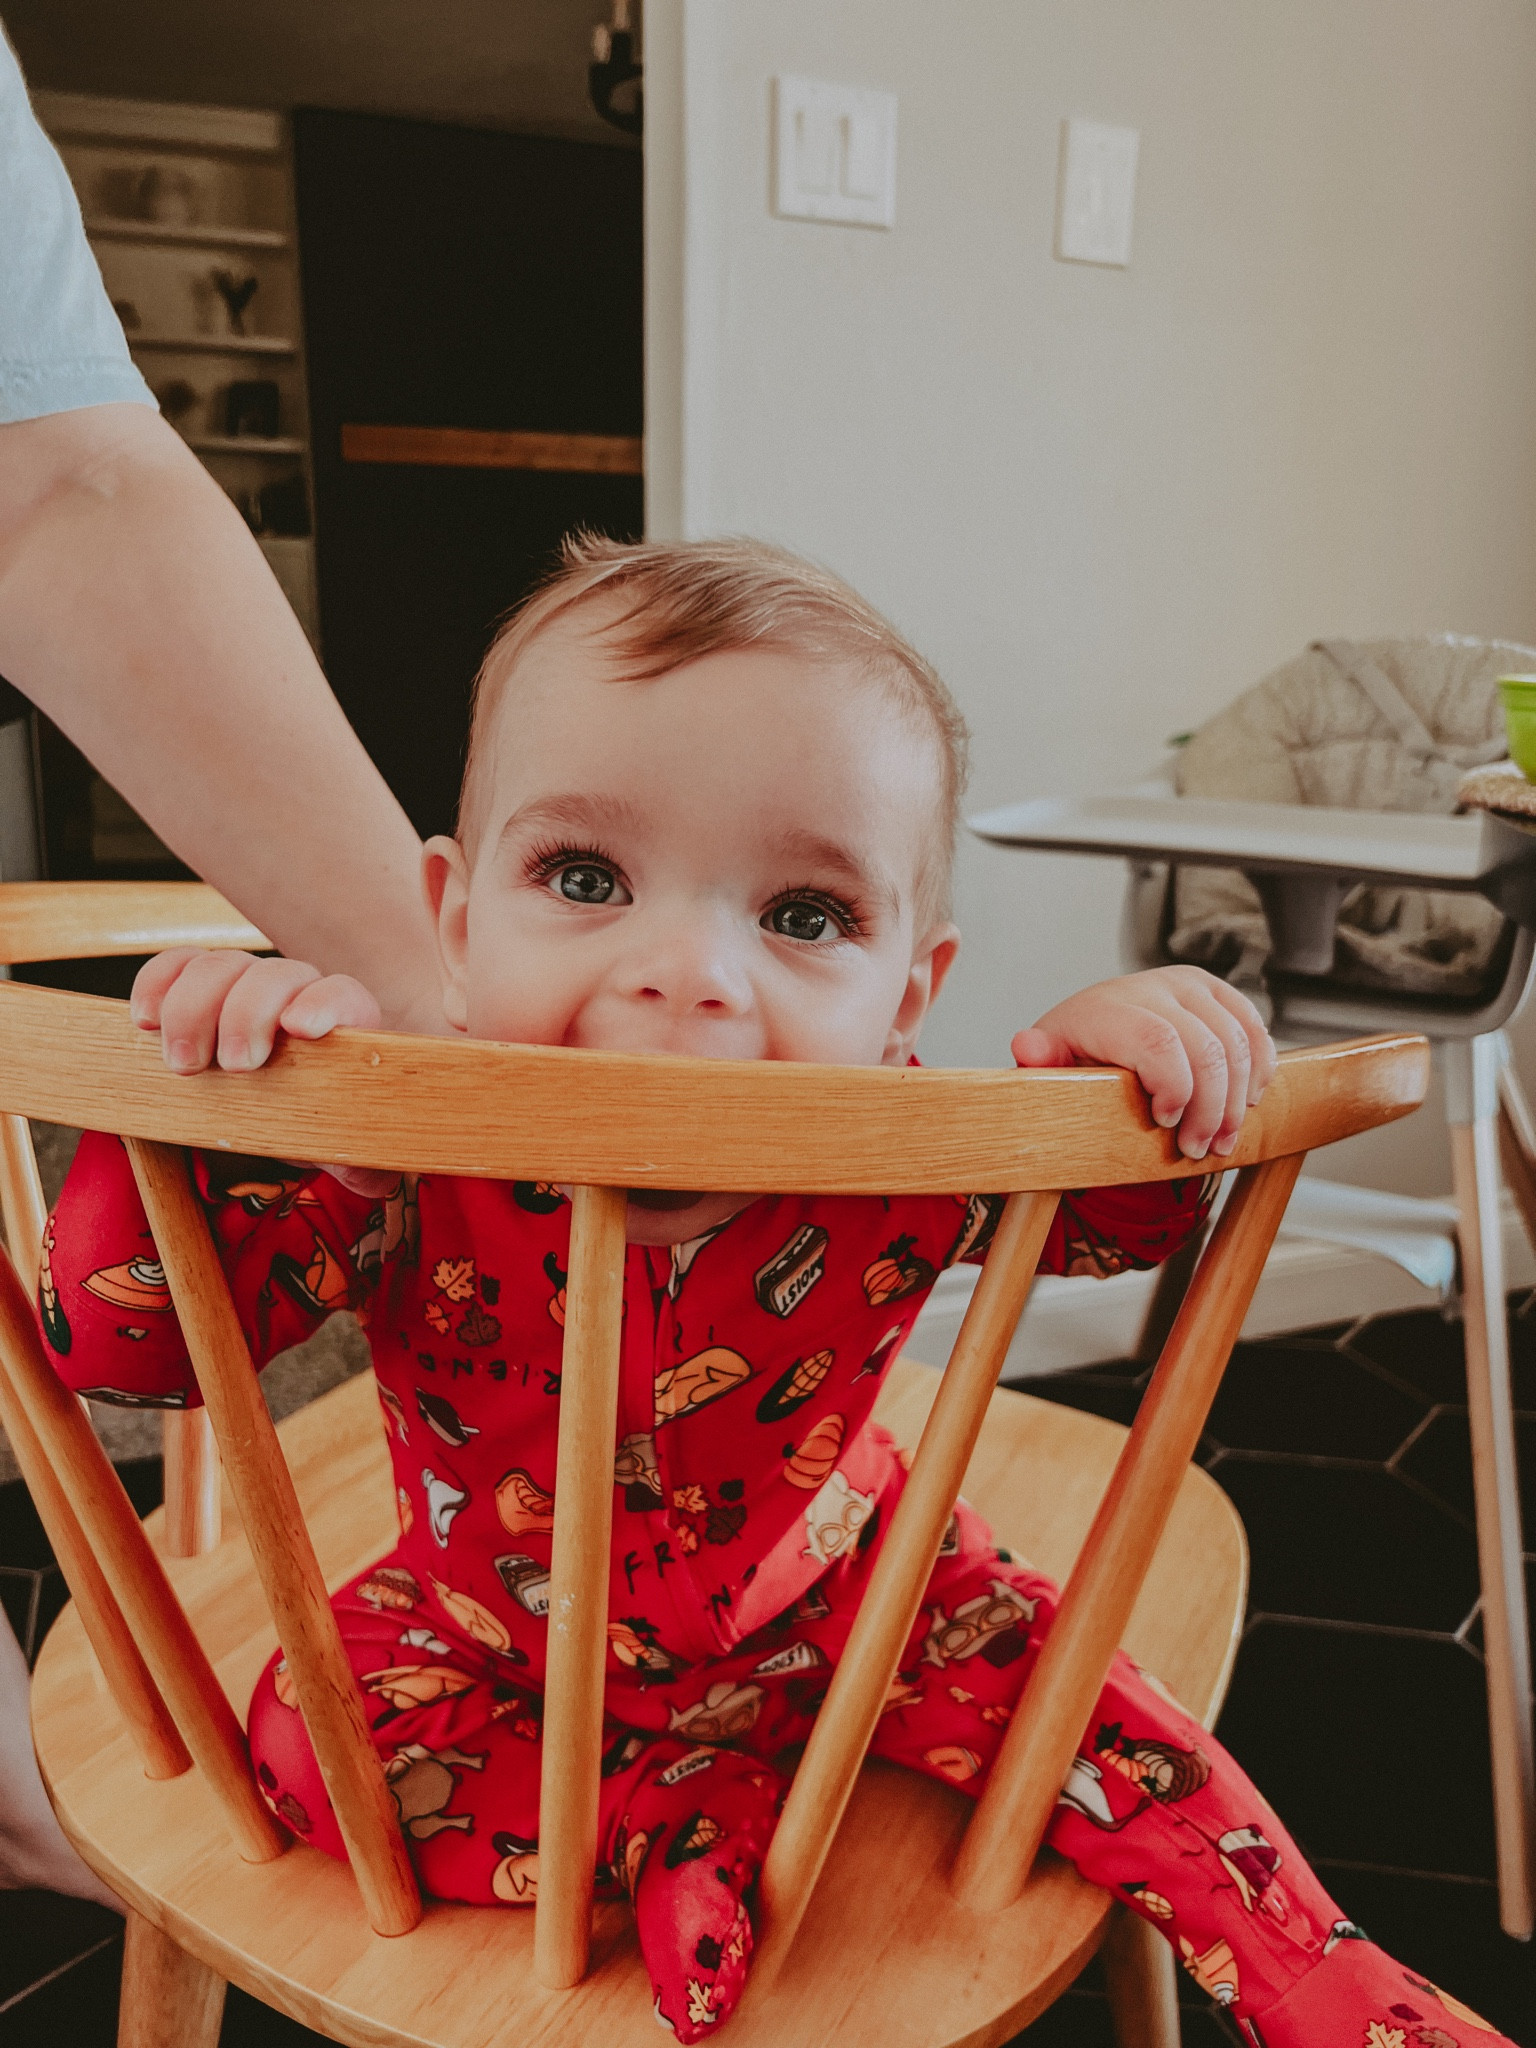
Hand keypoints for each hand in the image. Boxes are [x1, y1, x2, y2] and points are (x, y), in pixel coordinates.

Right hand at [131, 950, 393, 1195]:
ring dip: (193, 1010)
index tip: (299, 1028)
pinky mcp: (201, 987)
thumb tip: (373, 1179)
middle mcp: (296, 993)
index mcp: (343, 1024)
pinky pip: (178, 966)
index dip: (322, 1004)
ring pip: (220, 966)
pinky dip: (157, 984)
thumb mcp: (347, 1146)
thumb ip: (363, 1161)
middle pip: (272, 975)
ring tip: (183, 1065)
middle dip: (245, 1015)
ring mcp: (247, 983)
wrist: (289, 1107)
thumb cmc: (323, 1122)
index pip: (340, 995)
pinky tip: (144, 1020)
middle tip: (232, 1067)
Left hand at [1011, 966, 1275, 1159]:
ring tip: (1222, 1139)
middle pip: (1206, 1050)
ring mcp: (1188, 986)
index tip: (1167, 1124)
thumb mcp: (1050, 1067)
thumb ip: (1041, 1062)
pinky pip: (1253, 1029)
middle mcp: (1151, 987)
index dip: (1175, 1089)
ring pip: (1236, 1043)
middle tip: (1200, 1150)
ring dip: (1237, 1100)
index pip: (1158, 1043)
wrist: (1095, 1028)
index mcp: (1108, 1007)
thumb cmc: (1074, 1057)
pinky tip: (1247, 1102)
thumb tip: (1027, 1045)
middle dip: (1211, 1109)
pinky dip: (1257, 1070)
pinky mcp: (1217, 992)